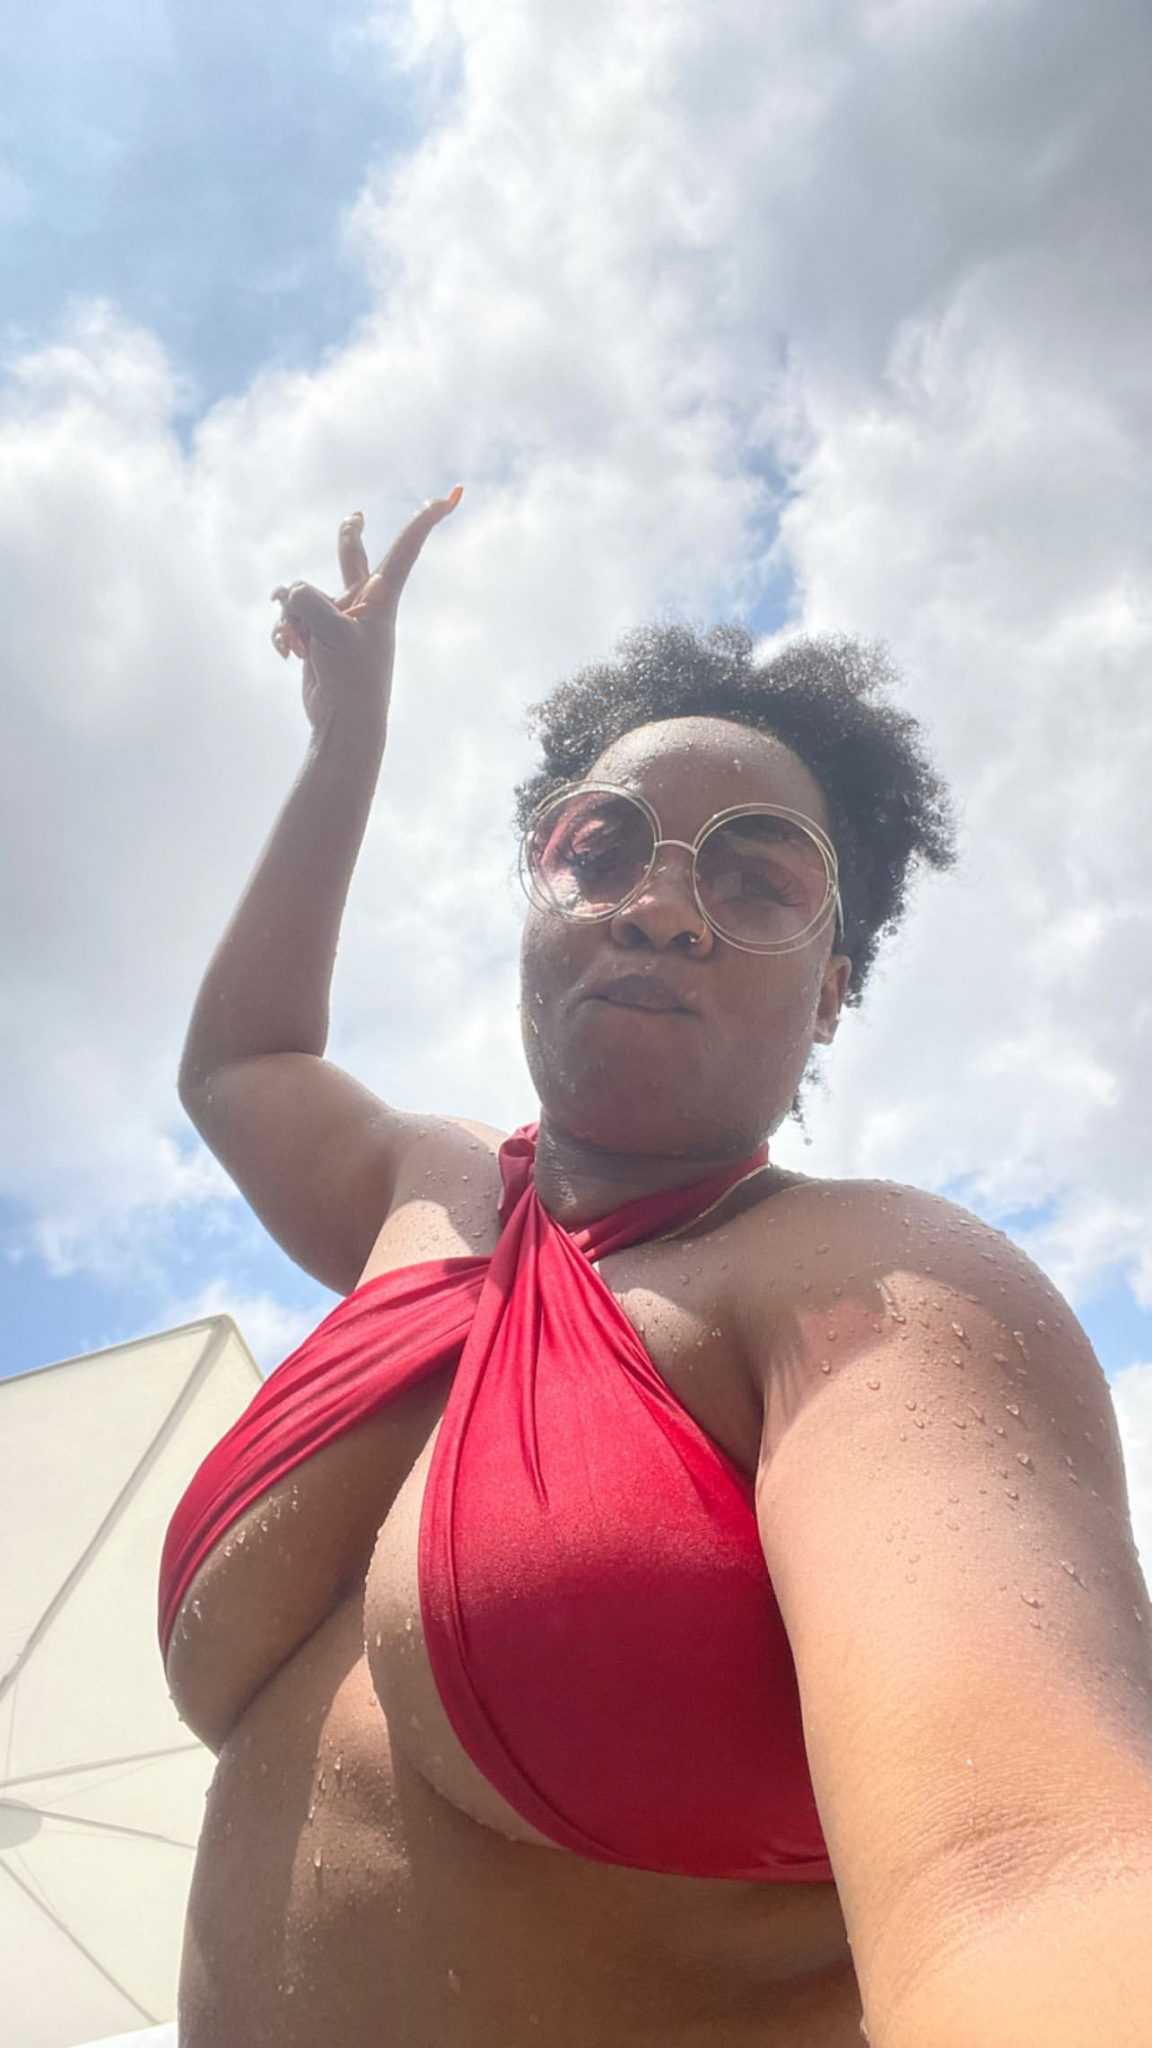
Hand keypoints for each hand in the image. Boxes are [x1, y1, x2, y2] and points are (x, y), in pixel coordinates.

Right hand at [271, 487, 461, 732]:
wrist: (343, 721)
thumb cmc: (352, 678)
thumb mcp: (332, 631)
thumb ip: (308, 600)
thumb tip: (286, 594)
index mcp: (380, 597)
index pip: (405, 549)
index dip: (424, 521)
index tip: (448, 499)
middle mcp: (360, 603)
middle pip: (352, 556)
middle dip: (348, 535)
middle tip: (356, 516)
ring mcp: (335, 619)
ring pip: (300, 596)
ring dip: (292, 619)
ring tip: (302, 645)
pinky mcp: (315, 636)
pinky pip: (288, 619)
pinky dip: (282, 634)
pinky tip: (287, 654)